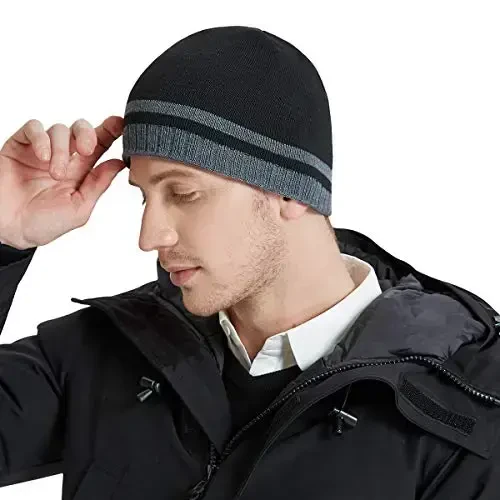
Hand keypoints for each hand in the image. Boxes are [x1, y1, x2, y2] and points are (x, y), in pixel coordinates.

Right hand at [0, 116, 125, 249]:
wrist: (9, 230)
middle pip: (81, 129)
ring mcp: (42, 150)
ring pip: (59, 130)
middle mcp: (64, 157)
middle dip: (88, 134)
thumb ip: (98, 184)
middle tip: (86, 150)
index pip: (99, 145)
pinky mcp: (20, 146)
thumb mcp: (79, 208)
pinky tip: (43, 157)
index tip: (120, 124)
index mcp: (81, 171)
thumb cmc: (44, 224)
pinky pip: (33, 128)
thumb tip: (119, 163)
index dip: (111, 131)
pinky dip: (41, 139)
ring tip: (55, 173)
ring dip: (60, 149)